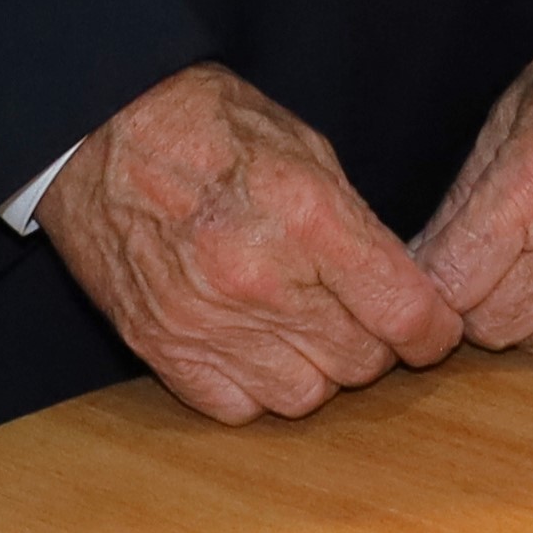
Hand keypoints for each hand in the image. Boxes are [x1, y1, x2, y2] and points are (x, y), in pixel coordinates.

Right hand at [45, 66, 466, 422]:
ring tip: (305, 330)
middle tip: (359, 314)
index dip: (432, 330)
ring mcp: (206, 322)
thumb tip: (397, 283)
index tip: (432, 328)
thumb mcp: (304, 148)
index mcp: (307, 218)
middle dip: (375, 344)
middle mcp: (260, 279)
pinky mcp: (161, 348)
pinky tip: (255, 347)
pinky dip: (257, 387)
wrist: (99, 129)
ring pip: (304, 396)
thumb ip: (354, 223)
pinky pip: (238, 408)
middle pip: (361, 362)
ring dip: (318, 370)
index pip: (404, 314)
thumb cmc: (206, 125)